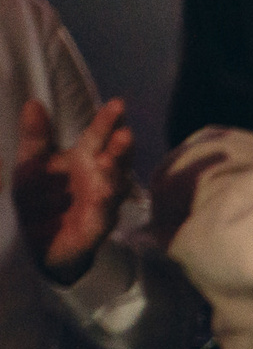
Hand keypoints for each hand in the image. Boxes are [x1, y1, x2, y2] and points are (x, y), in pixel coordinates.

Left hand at [13, 98, 133, 285]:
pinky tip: (103, 193)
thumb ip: (35, 137)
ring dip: (115, 174)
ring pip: (115, 186)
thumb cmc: (39, 201)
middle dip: (121, 148)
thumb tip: (34, 103)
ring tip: (109, 159)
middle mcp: (99, 179)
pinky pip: (103, 215)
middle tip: (125, 133)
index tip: (119, 105)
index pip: (99, 136)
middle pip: (116, 159)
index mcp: (84, 159)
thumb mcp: (30, 165)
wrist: (38, 245)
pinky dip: (104, 204)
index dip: (109, 121)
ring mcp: (102, 203)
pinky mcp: (96, 228)